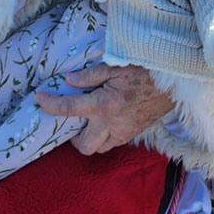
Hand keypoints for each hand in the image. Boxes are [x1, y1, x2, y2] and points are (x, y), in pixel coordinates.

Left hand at [35, 64, 173, 154]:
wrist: (174, 81)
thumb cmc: (145, 68)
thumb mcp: (115, 65)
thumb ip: (90, 75)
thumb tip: (69, 81)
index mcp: (104, 104)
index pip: (69, 108)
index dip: (50, 104)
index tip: (39, 98)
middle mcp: (112, 124)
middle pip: (83, 146)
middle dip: (73, 138)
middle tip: (71, 122)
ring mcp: (125, 132)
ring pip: (99, 148)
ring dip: (90, 138)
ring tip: (89, 122)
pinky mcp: (135, 133)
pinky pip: (114, 143)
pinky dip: (105, 136)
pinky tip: (106, 121)